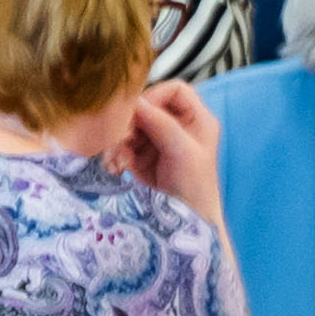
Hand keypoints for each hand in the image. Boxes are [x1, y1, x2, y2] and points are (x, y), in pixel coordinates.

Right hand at [120, 80, 222, 219]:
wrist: (185, 224)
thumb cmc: (195, 188)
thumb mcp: (182, 151)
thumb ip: (161, 124)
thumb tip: (136, 101)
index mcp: (197, 120)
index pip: (175, 91)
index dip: (156, 96)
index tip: (138, 111)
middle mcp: (177, 127)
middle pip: (147, 108)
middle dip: (132, 123)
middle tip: (122, 137)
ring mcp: (158, 143)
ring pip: (131, 127)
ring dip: (121, 142)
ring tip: (119, 160)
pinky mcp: (141, 158)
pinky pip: (122, 146)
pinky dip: (117, 155)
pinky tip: (118, 168)